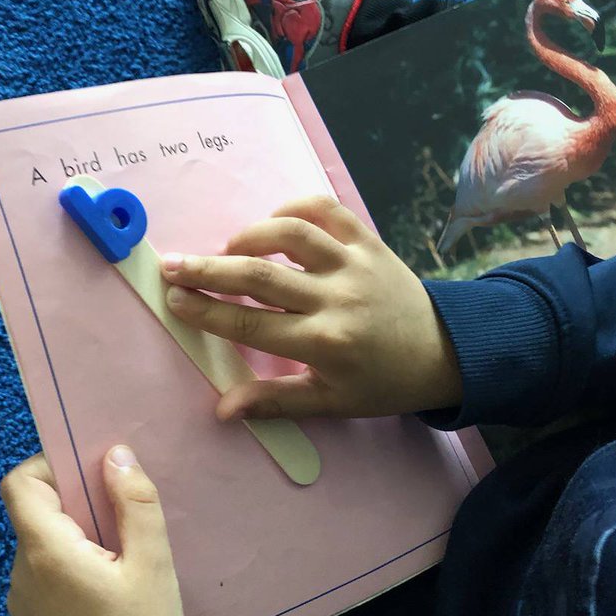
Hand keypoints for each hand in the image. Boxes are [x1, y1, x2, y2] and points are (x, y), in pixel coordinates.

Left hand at [1, 446, 184, 615]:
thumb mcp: (153, 563)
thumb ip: (135, 502)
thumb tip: (115, 453)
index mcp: (45, 552)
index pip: (19, 484)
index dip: (50, 466)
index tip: (92, 473)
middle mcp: (21, 576)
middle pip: (34, 515)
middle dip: (74, 504)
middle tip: (121, 516)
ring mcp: (22, 607)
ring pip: (41, 549)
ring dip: (74, 539)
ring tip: (121, 558)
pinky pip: (43, 581)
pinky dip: (69, 571)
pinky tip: (108, 593)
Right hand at [161, 195, 460, 420]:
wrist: (445, 351)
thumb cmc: (381, 382)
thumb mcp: (330, 402)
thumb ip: (274, 402)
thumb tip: (222, 408)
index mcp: (324, 343)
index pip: (250, 324)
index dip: (206, 311)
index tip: (173, 299)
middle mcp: (336, 298)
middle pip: (259, 275)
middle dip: (208, 269)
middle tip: (171, 264)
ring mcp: (354, 263)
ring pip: (290, 234)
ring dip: (250, 235)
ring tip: (227, 249)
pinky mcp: (369, 241)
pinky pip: (327, 210)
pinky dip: (293, 207)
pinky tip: (272, 222)